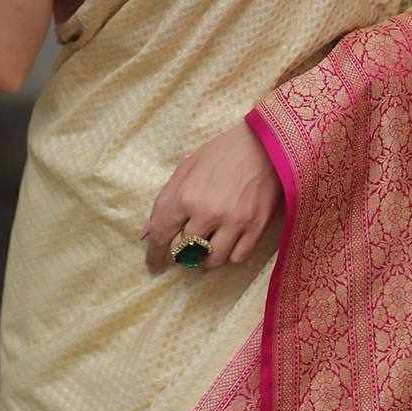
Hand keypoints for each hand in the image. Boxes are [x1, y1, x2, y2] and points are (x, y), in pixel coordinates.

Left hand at [142, 121, 283, 273]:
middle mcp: (207, 213)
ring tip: (206, 246)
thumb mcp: (187, 167)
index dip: (154, 255)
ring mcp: (233, 223)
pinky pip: (236, 258)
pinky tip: (227, 243)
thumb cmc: (222, 153)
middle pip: (185, 252)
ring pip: (211, 261)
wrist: (264, 145)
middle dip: (181, 253)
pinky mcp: (255, 228)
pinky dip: (229, 255)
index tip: (154, 265)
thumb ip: (166, 199)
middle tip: (185, 247)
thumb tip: (147, 233)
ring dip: (205, 258)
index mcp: (185, 195)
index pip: (161, 236)